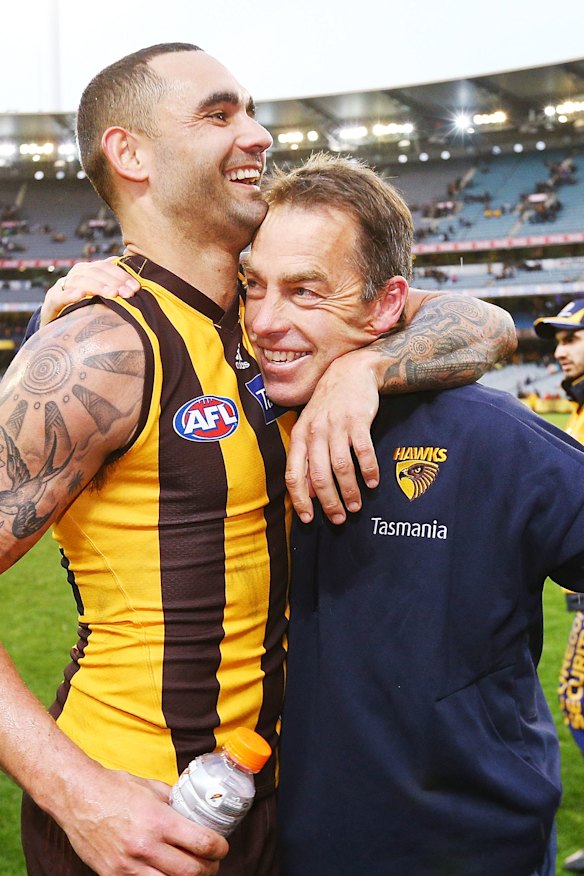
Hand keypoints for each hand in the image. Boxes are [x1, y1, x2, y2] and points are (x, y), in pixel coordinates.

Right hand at [41, 259, 139, 325]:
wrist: (57, 326)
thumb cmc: (85, 309)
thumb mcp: (101, 297)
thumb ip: (113, 285)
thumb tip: (133, 273)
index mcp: (88, 271)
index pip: (106, 267)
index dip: (121, 275)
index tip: (136, 287)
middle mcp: (75, 275)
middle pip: (94, 272)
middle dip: (114, 282)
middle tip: (129, 293)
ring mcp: (61, 287)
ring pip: (79, 281)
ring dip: (97, 286)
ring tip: (112, 294)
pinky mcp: (51, 302)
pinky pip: (59, 296)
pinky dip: (70, 294)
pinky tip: (81, 294)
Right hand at [57, 768, 227, 874]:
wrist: (77, 797)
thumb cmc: (114, 787)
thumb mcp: (151, 788)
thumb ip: (174, 801)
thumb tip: (193, 808)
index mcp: (159, 820)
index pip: (202, 843)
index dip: (219, 848)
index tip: (222, 847)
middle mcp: (145, 846)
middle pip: (191, 871)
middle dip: (209, 869)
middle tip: (211, 863)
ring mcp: (128, 866)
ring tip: (192, 872)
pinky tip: (166, 875)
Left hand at [286, 350, 379, 523]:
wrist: (350, 371)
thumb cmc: (328, 404)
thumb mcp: (310, 428)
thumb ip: (307, 458)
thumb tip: (308, 492)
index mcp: (300, 436)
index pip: (294, 475)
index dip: (300, 500)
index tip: (309, 519)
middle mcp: (315, 432)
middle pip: (318, 476)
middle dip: (328, 502)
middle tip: (339, 519)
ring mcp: (336, 426)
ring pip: (340, 468)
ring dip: (349, 491)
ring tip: (356, 506)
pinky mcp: (358, 420)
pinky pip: (363, 452)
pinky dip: (368, 471)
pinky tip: (372, 483)